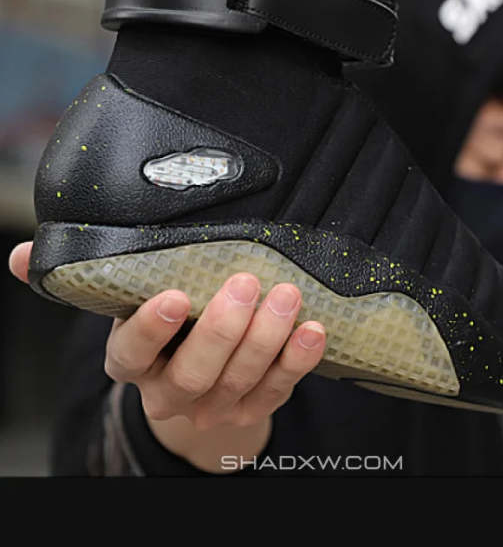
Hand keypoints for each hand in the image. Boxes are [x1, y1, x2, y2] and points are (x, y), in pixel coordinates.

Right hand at [8, 241, 325, 472]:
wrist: (195, 391)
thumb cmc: (162, 334)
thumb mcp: (123, 306)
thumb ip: (86, 280)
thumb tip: (24, 256)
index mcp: (133, 364)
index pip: (132, 354)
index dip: (152, 329)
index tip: (176, 296)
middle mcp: (171, 391)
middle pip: (195, 371)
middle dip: (222, 329)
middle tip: (244, 283)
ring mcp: (215, 406)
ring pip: (241, 380)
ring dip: (266, 338)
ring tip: (286, 295)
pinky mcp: (254, 408)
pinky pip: (278, 389)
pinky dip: (298, 361)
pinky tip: (313, 329)